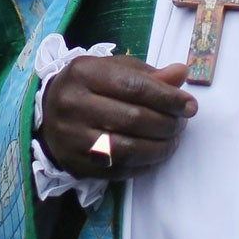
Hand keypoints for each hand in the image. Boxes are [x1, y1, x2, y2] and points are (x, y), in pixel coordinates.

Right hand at [37, 54, 193, 178]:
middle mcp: (74, 104)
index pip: (134, 86)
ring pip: (128, 148)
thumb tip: (182, 73)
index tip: (190, 105)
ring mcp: (74, 138)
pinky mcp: (78, 164)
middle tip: (182, 123)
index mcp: (84, 73)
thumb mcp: (112, 70)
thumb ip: (147, 74)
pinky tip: (156, 155)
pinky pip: (120, 169)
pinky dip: (145, 164)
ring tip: (173, 140)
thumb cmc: (88, 86)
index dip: (167, 97)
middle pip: (133, 118)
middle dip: (166, 123)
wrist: (48, 113)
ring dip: (160, 147)